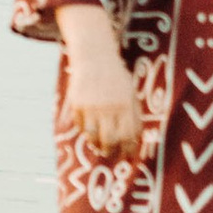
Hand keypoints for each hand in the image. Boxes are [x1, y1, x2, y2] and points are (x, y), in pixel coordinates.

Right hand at [58, 8, 148, 160]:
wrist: (94, 57)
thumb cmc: (117, 78)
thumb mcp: (130, 93)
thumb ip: (133, 116)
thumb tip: (135, 141)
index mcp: (126, 103)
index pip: (128, 136)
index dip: (128, 149)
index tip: (127, 155)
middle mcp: (108, 106)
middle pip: (110, 140)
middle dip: (112, 152)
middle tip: (112, 155)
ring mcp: (91, 106)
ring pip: (93, 137)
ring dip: (97, 145)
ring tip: (100, 146)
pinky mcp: (77, 104)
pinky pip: (81, 127)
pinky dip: (86, 133)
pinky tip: (91, 131)